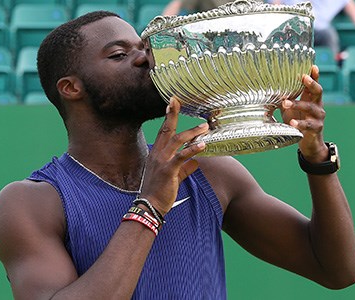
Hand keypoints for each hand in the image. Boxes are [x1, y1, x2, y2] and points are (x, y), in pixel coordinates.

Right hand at [139, 98, 207, 214]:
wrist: (149, 205)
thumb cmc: (159, 191)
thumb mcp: (173, 176)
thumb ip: (184, 168)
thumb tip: (196, 163)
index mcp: (156, 153)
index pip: (163, 131)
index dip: (168, 116)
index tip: (172, 102)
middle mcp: (157, 154)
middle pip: (166, 129)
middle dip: (173, 114)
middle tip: (179, 101)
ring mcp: (161, 161)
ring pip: (177, 140)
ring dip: (192, 132)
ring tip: (204, 127)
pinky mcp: (168, 170)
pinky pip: (181, 157)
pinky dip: (193, 150)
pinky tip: (203, 146)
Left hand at [280, 65, 328, 162]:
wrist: (309, 142)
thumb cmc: (298, 121)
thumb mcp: (289, 109)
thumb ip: (284, 100)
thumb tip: (268, 91)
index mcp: (311, 99)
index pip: (314, 84)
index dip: (315, 75)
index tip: (313, 66)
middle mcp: (317, 105)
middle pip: (318, 91)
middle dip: (311, 83)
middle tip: (304, 77)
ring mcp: (318, 117)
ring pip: (311, 107)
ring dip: (298, 104)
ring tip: (285, 103)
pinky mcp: (317, 128)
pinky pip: (308, 124)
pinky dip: (300, 123)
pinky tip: (292, 123)